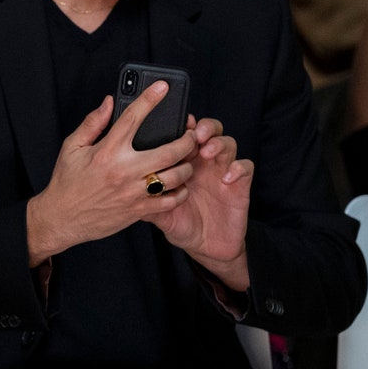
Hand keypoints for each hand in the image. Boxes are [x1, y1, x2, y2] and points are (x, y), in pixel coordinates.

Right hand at [26, 82, 197, 263]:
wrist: (62, 218)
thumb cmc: (67, 182)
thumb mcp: (72, 147)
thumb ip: (93, 123)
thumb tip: (109, 102)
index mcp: (107, 151)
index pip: (133, 118)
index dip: (149, 99)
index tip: (162, 86)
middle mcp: (124, 170)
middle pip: (169, 151)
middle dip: (187, 140)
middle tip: (192, 135)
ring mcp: (133, 192)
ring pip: (175, 177)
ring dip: (187, 166)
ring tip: (186, 160)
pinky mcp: (138, 210)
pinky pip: (170, 201)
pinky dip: (180, 192)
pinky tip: (179, 185)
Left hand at [144, 116, 253, 289]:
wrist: (206, 247)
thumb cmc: (182, 223)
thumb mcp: (159, 212)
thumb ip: (145, 198)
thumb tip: (122, 190)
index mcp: (183, 163)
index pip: (185, 135)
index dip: (183, 125)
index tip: (177, 122)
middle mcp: (203, 163)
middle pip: (209, 131)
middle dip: (204, 127)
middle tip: (195, 134)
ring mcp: (222, 171)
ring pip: (227, 143)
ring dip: (218, 143)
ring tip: (206, 152)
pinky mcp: (240, 185)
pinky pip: (245, 167)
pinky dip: (238, 167)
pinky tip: (226, 177)